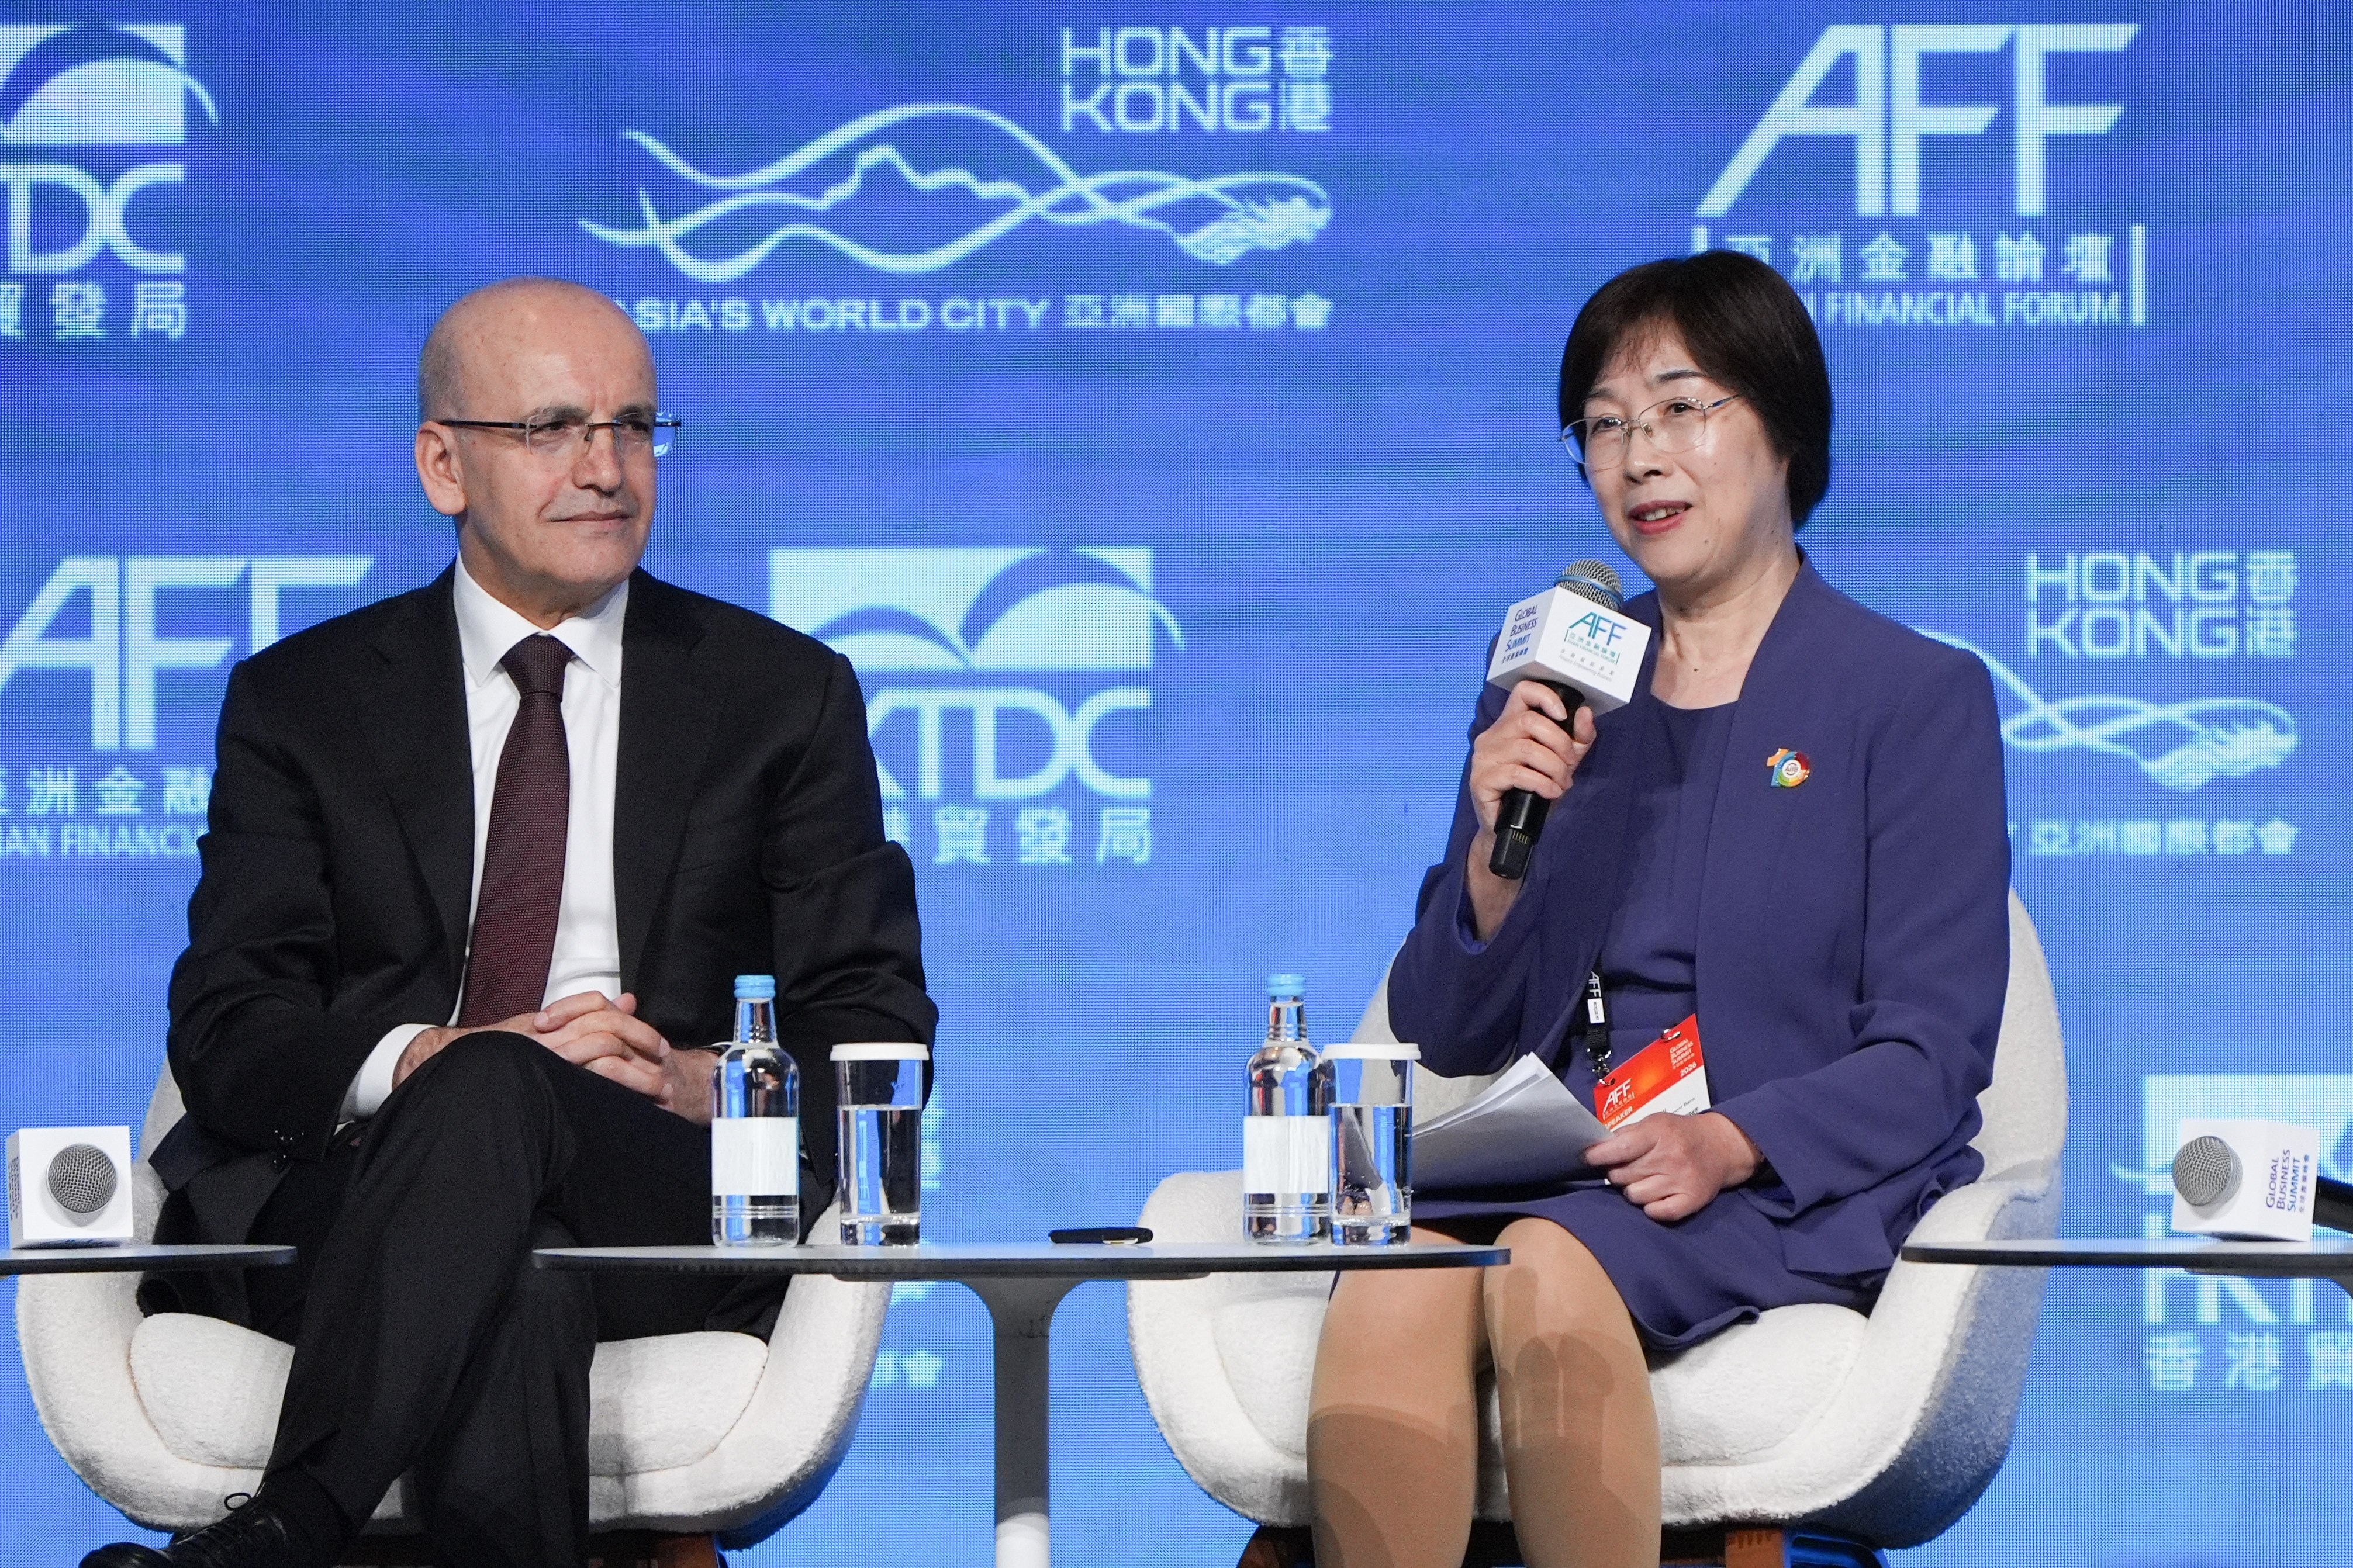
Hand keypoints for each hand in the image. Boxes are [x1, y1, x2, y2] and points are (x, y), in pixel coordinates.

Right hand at [394, 991, 710, 1121]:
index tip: (656, 1045)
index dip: (634, 1025)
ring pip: (602, 1049)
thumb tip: (627, 1000)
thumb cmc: (498, 1052)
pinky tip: (627, 1104)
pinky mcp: (544, 1077)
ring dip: (635, 1073)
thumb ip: (587, 1014)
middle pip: (609, 1024)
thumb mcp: (544, 1028)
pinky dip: (612, 1088)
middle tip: (663, 1065)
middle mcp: (552, 1033)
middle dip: (642, 1043)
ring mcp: (548, 1055)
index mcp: (554, 1020)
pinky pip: (585, 1077)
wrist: (454, 1068)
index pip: (601, 1008)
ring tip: (655, 1090)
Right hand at [1464, 681, 1595, 936]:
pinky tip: (1550, 792)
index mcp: (1509, 725)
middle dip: (1560, 743)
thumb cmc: (1534, 793)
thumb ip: (1577, 739)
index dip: (1545, 695)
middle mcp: (1492, 736)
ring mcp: (1483, 758)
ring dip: (1554, 767)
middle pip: (1530, 720)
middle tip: (1570, 765)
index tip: (1562, 714)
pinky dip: (1542, 783)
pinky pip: (1517, 773)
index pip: (1522, 691)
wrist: (1510, 831)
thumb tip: (1585, 713)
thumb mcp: (1563, 762)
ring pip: (1526, 748)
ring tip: (1561, 782)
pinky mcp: (1481, 780)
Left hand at [1582, 1111, 1761, 1221]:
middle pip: (1623, 1175)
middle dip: (1617, 1172)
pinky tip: (1655, 1196)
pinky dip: (1651, 1208)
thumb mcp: (1655, 1122)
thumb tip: (1597, 1148)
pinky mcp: (1692, 1200)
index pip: (1621, 1148)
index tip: (1587, 1158)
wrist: (1722, 1146)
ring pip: (1635, 1196)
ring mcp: (1682, 1179)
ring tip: (1644, 1180)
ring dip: (1633, 1190)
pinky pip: (1657, 1213)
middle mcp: (1671, 1156)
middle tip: (1627, 1168)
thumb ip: (1626, 1134)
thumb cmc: (1681, 1134)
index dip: (1599, 1155)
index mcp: (1659, 1132)